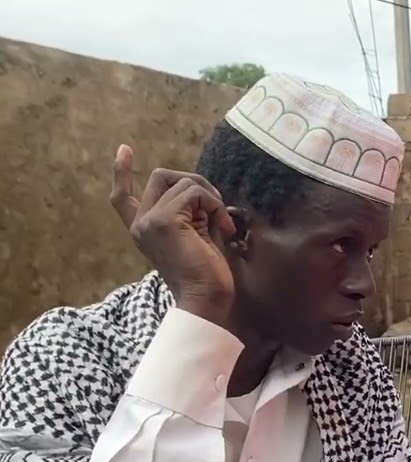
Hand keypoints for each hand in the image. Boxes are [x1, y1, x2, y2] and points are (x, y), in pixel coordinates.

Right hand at [110, 144, 236, 324]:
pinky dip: (214, 204)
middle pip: (160, 176)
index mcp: (143, 229)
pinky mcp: (165, 220)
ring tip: (222, 221)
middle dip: (194, 181)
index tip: (125, 149)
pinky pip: (194, 193)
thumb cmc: (206, 274)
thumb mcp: (193, 235)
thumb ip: (187, 213)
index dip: (122, 172)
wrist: (205, 299)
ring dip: (210, 196)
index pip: (122, 197)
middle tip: (217, 205)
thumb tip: (200, 190)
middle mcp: (140, 224)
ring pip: (181, 182)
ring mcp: (150, 220)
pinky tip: (224, 226)